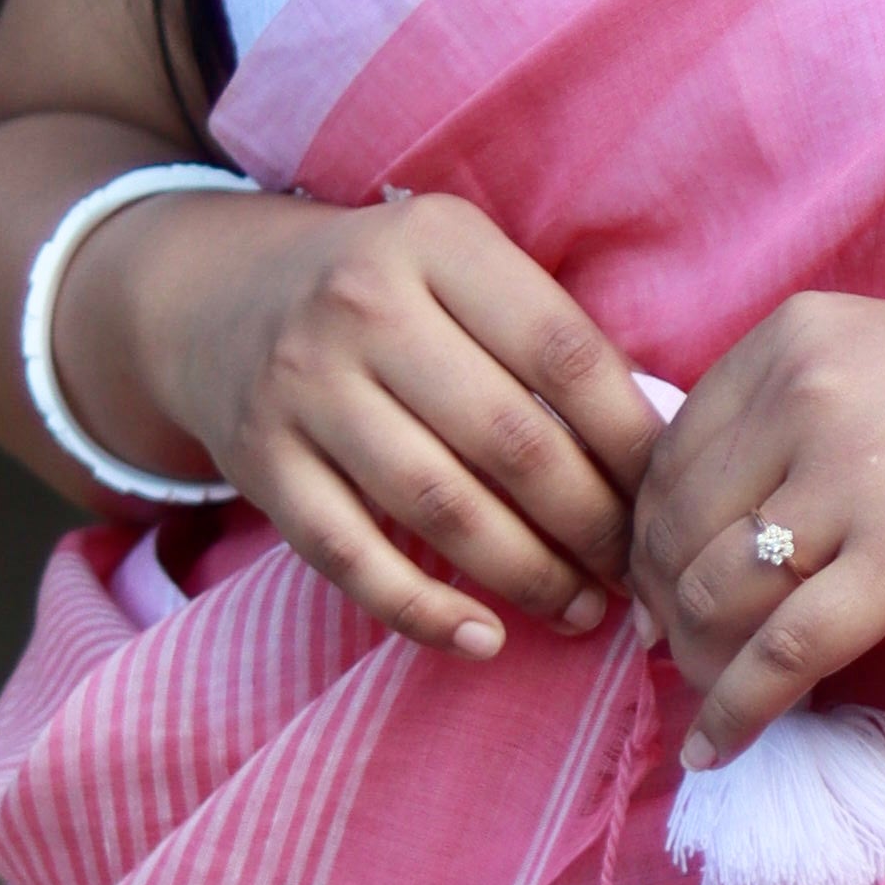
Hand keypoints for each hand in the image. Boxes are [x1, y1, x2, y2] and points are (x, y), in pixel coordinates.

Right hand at [62, 186, 665, 662]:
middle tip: (634, 572)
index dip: (631, 440)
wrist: (215, 299)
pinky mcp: (261, 464)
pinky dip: (423, 611)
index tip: (670, 497)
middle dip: (591, 525)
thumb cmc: (387, 295)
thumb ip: (546, 338)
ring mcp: (303, 388)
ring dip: (526, 576)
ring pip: (438, 507)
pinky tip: (484, 640)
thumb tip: (660, 446)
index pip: (563, 353)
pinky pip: (351, 558)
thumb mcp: (462, 270)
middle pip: (510, 440)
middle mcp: (363, 307)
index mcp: (437, 243)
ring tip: (581, 610)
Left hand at [638, 293, 884, 754]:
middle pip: (672, 527)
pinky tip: (716, 750)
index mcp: (801, 336)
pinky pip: (779, 658)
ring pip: (711, 595)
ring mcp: (856, 477)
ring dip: (696, 664)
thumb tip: (698, 518)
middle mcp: (813, 391)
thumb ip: (802, 417)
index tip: (665, 583)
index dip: (650, 533)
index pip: (668, 450)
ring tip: (711, 695)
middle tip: (680, 653)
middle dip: (663, 605)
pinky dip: (733, 714)